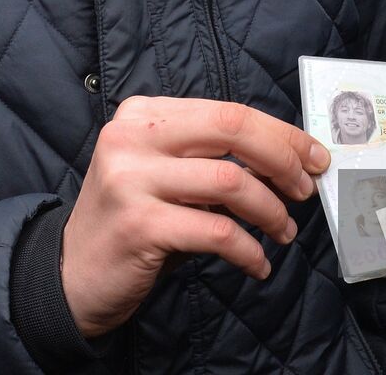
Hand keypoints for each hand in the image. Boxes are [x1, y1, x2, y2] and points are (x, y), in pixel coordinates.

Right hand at [62, 96, 331, 337]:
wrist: (71, 274)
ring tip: (283, 230)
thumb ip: (212, 156)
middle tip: (305, 190)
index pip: (229, 111)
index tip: (313, 156)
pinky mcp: (139, 226)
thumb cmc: (133, 220)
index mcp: (143, 114)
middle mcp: (132, 137)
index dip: (281, 134)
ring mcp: (131, 179)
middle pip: (233, 130)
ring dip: (271, 211)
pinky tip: (257, 262)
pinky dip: (249, 249)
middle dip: (283, 160)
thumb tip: (288, 159)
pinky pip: (217, 231)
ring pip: (231, 182)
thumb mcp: (166, 173)